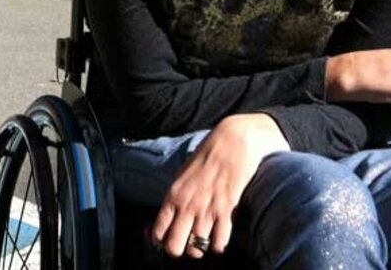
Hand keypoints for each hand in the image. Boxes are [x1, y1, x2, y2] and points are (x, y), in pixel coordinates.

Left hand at [151, 114, 289, 258]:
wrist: (232, 141)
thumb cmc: (207, 156)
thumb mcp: (184, 174)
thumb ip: (176, 196)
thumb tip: (168, 217)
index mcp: (173, 194)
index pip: (158, 231)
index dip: (160, 241)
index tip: (166, 240)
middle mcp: (187, 204)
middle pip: (174, 246)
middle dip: (177, 250)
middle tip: (184, 245)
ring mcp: (207, 208)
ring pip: (196, 248)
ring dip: (198, 250)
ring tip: (201, 243)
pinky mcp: (227, 209)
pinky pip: (219, 241)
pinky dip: (217, 246)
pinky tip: (217, 240)